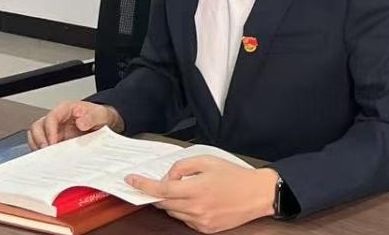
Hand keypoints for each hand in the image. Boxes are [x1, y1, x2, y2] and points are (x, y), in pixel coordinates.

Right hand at [27, 101, 122, 149]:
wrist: (102, 123)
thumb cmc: (99, 116)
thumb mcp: (100, 115)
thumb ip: (92, 117)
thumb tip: (81, 123)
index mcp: (65, 109)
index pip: (51, 118)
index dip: (49, 130)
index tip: (53, 143)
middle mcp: (56, 119)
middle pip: (38, 127)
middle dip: (39, 140)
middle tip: (46, 152)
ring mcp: (53, 130)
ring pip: (36, 136)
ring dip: (38, 146)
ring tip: (46, 157)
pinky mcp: (54, 140)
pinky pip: (41, 145)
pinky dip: (42, 153)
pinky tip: (49, 159)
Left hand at [126, 158, 279, 233]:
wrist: (257, 194)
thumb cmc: (235, 176)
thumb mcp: (209, 161)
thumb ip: (183, 166)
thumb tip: (169, 177)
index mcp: (196, 189)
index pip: (160, 191)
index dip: (143, 186)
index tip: (131, 180)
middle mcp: (195, 208)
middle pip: (163, 203)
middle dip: (159, 192)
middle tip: (166, 182)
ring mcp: (200, 221)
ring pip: (173, 212)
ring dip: (172, 201)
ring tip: (189, 190)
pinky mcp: (205, 229)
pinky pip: (185, 219)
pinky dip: (184, 209)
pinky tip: (198, 201)